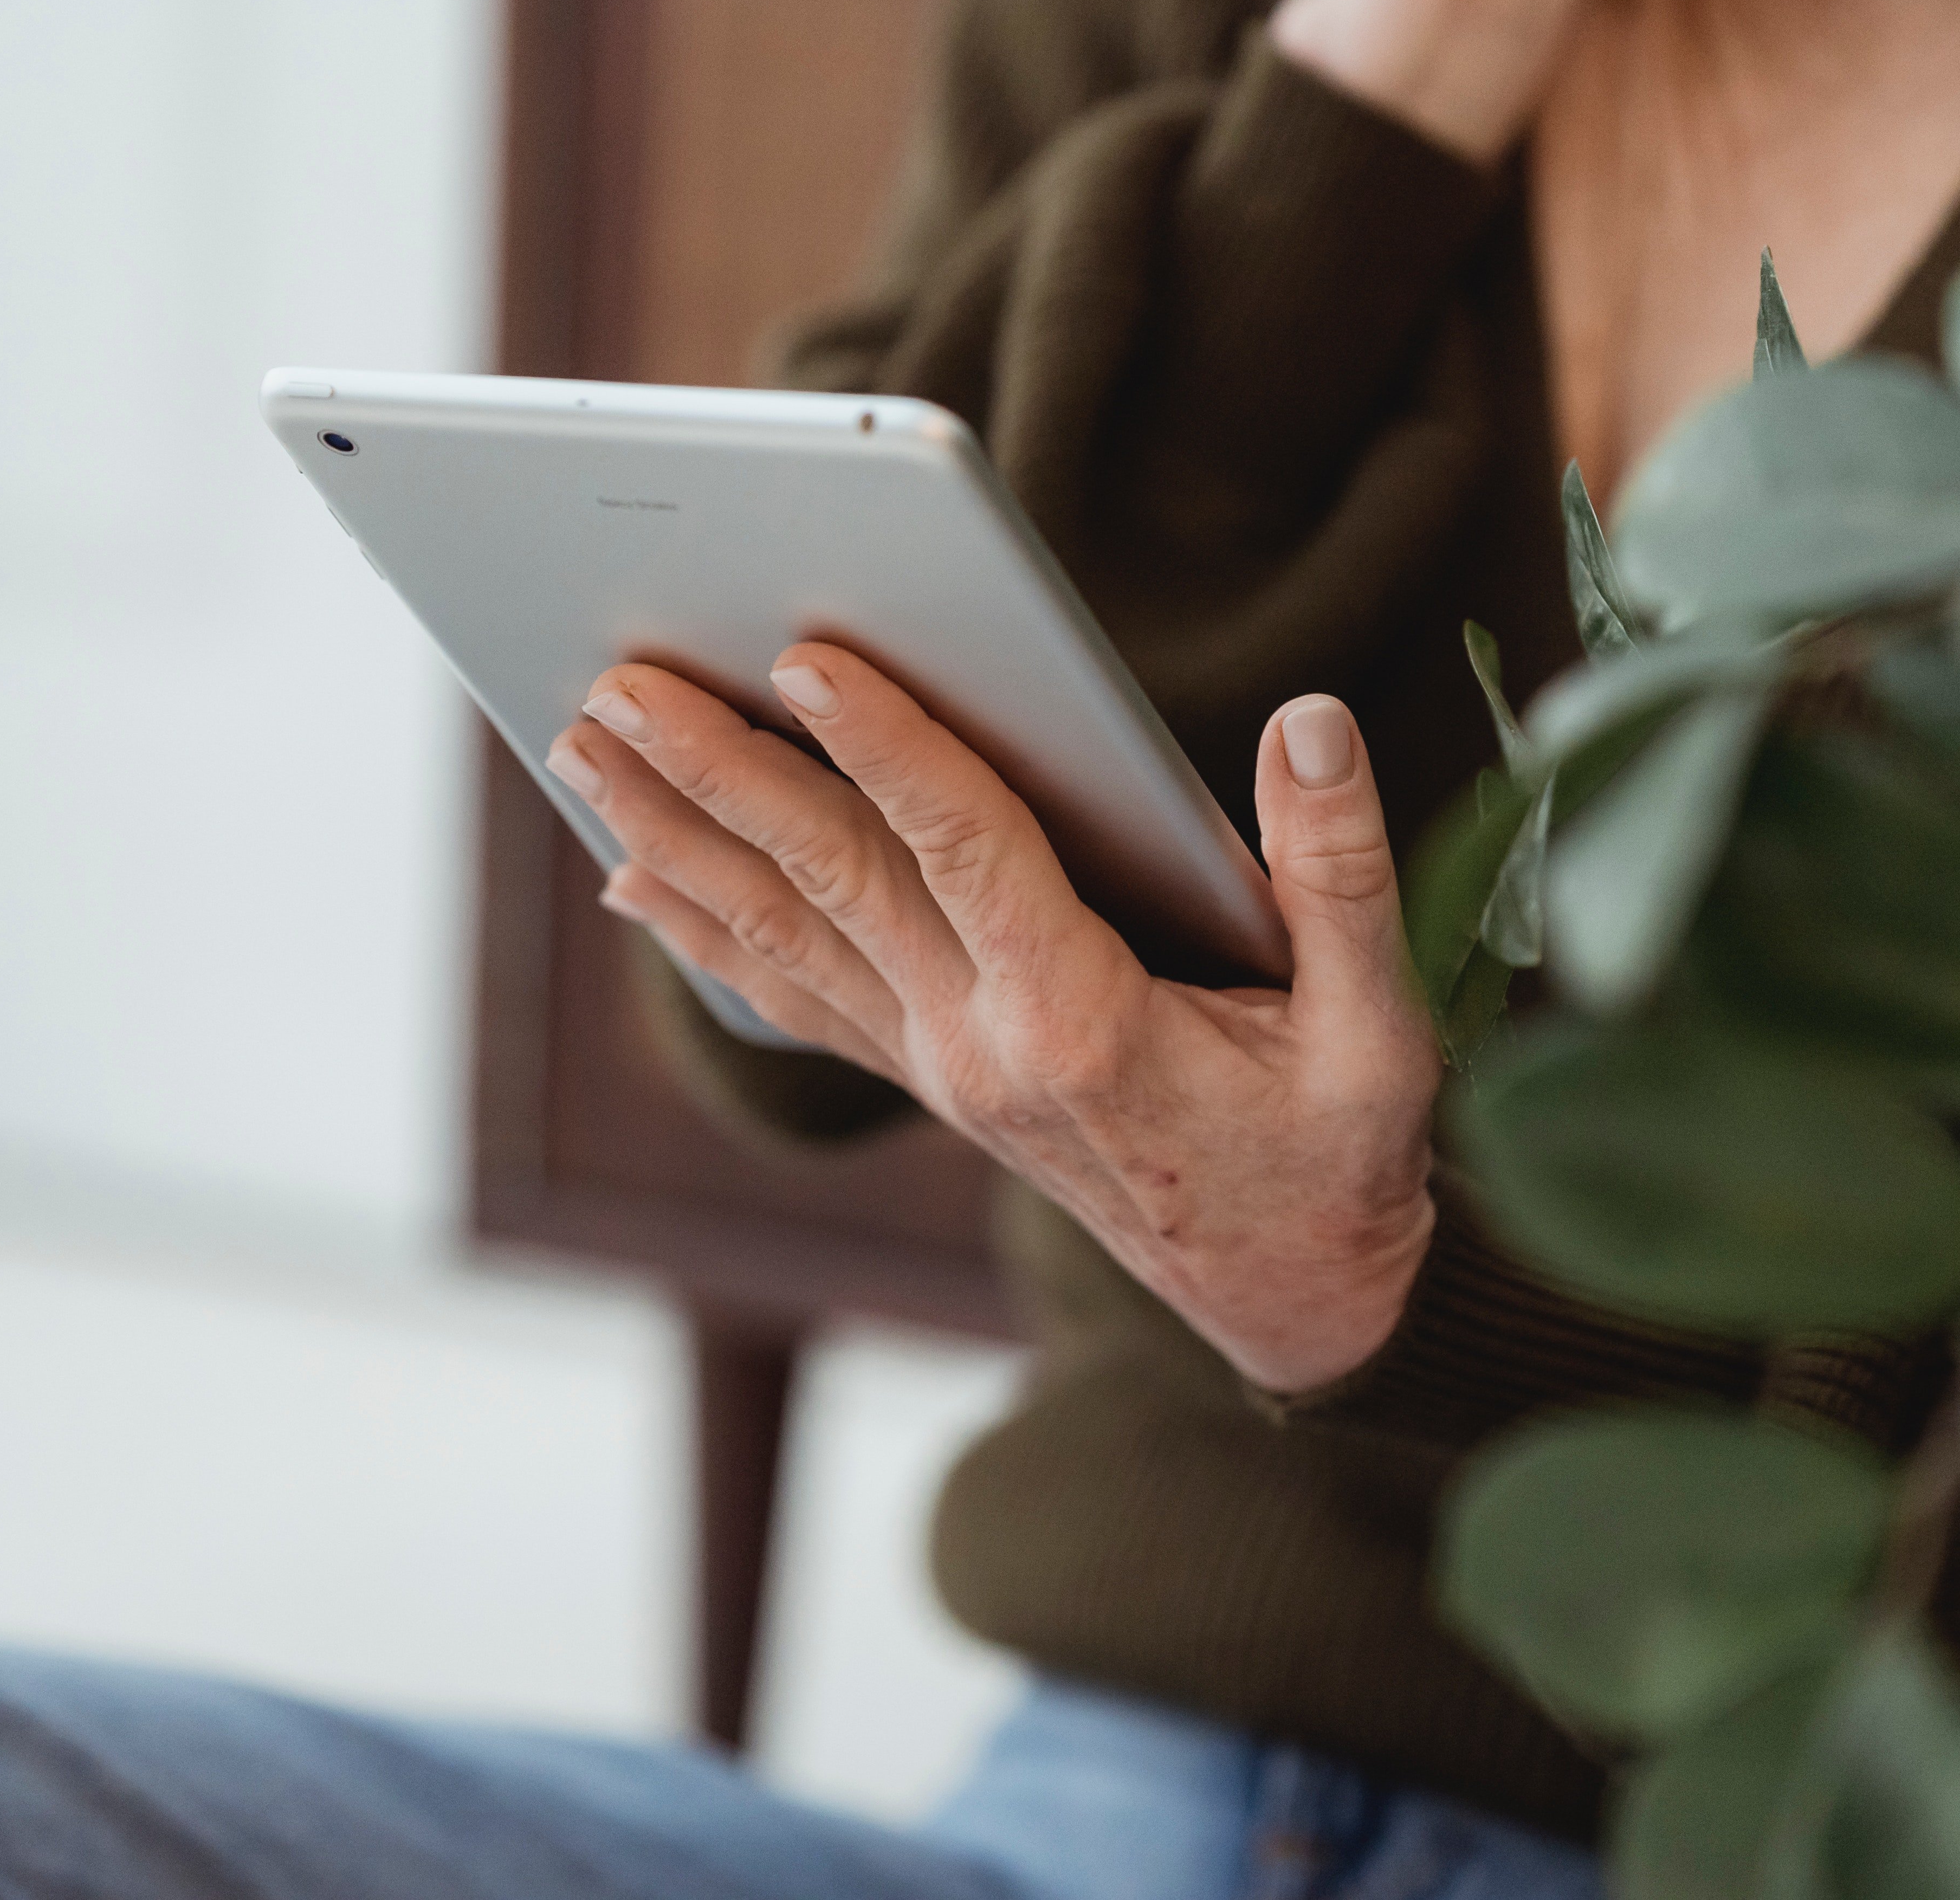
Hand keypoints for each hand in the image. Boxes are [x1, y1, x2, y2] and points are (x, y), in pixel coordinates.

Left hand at [545, 645, 1442, 1393]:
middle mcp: (981, 1047)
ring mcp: (939, 1070)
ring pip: (783, 931)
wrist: (1291, 1303)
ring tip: (582, 745)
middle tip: (619, 680)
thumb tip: (1310, 721)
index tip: (803, 656)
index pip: (960, 849)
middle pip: (828, 880)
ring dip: (677, 833)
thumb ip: (1343, 873)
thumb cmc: (1336, 1160)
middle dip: (716, 774)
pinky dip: (708, 934)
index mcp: (1082, 1022)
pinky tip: (636, 880)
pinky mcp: (931, 1082)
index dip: (885, 746)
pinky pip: (795, 995)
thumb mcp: (1377, 1032)